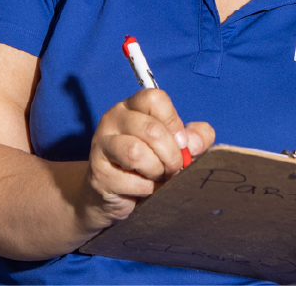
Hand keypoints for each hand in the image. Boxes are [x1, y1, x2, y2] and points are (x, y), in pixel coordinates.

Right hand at [80, 89, 213, 229]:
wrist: (114, 195)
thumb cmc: (148, 164)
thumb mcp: (174, 146)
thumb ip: (193, 138)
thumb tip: (196, 141)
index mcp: (133, 105)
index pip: (154, 99)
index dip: (174, 122)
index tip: (181, 143)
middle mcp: (114, 118)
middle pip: (151, 129)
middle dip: (171, 154)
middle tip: (174, 167)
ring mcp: (102, 144)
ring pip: (137, 153)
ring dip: (157, 171)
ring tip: (158, 177)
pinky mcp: (98, 172)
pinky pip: (132, 181)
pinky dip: (146, 190)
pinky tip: (144, 189)